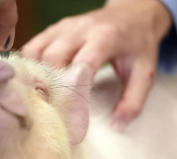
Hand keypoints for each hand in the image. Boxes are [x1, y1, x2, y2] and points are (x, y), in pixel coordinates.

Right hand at [22, 0, 171, 129]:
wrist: (133, 15)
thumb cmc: (138, 45)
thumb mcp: (145, 73)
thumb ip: (133, 101)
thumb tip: (116, 126)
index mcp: (106, 38)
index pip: (82, 66)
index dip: (73, 93)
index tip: (71, 119)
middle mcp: (81, 29)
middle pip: (52, 57)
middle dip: (50, 87)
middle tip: (53, 112)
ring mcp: (64, 26)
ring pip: (36, 51)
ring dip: (37, 77)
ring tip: (44, 100)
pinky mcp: (54, 28)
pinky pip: (33, 47)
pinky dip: (31, 66)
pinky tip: (39, 82)